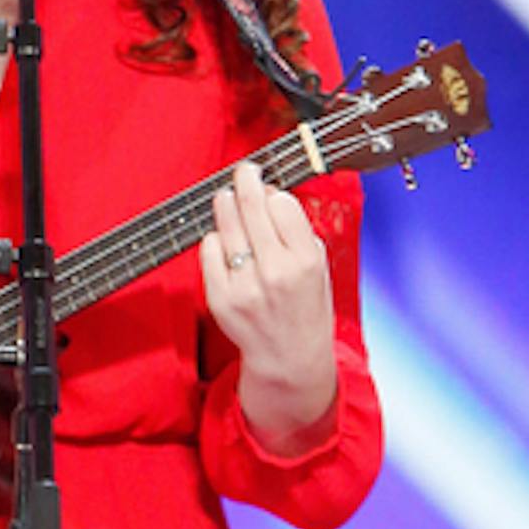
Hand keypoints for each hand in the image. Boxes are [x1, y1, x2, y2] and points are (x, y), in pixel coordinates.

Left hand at [198, 161, 338, 448]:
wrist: (289, 357)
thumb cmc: (305, 306)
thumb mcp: (319, 267)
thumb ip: (298, 231)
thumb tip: (270, 192)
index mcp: (306, 261)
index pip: (282, 204)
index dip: (273, 191)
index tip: (268, 184)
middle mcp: (275, 272)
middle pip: (250, 206)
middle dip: (245, 180)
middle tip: (243, 171)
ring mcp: (244, 285)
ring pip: (225, 222)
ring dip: (226, 203)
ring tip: (229, 198)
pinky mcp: (220, 296)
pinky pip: (209, 248)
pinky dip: (216, 239)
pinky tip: (227, 243)